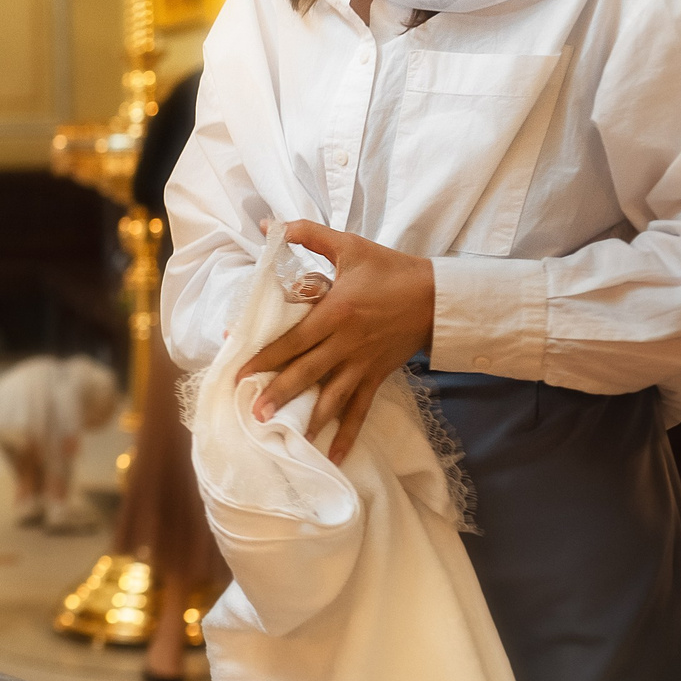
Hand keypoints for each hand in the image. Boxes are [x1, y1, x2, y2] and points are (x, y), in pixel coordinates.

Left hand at [240, 220, 434, 463]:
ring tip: (285, 439)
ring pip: (331, 397)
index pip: (293, 339)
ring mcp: (362, 364)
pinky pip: (360, 410)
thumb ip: (307, 235)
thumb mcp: (349, 247)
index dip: (265, 356)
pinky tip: (334, 456)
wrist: (440, 296)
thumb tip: (269, 224)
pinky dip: (347, 434)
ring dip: (308, 419)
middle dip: (279, 393)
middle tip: (254, 414)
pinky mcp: (377, 376)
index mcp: (335, 313)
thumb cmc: (391, 270)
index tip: (240, 372)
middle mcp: (346, 343)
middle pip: (307, 372)